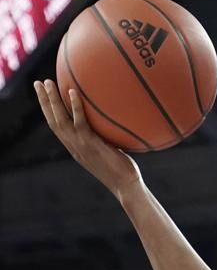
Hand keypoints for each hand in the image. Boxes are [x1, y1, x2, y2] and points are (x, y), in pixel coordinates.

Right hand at [35, 80, 141, 197]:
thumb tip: (112, 126)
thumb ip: (104, 140)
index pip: (56, 126)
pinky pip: (80, 122)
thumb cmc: (123, 171)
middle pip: (52, 120)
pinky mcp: (90, 144)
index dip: (48, 111)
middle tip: (37, 83)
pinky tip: (72, 91)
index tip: (44, 96)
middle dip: (43, 101)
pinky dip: (75, 107)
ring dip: (52, 100)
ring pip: (60, 119)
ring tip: (46, 82)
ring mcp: (80, 145)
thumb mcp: (108, 152)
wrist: (126, 186)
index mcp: (74, 148)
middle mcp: (73, 146)